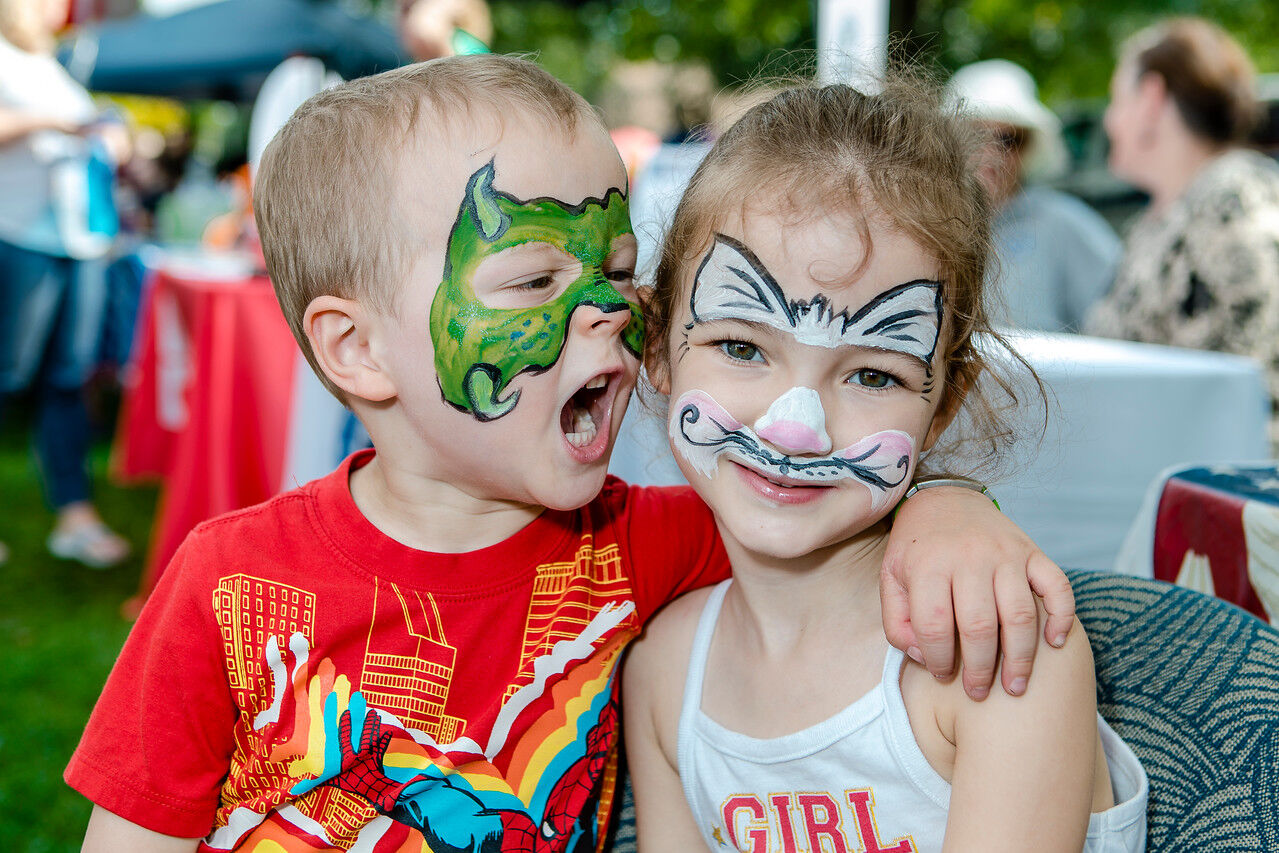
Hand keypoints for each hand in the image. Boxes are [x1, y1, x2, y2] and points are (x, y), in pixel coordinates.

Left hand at [881, 485, 1074, 699]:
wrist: (944, 499)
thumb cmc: (916, 549)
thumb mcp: (891, 579)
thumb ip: (897, 621)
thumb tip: (924, 658)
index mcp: (928, 565)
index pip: (934, 624)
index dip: (938, 659)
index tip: (942, 675)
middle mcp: (969, 557)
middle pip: (979, 626)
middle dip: (980, 669)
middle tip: (979, 693)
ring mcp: (1005, 553)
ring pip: (1020, 614)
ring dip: (1021, 657)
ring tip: (1015, 686)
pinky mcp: (1032, 551)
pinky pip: (1057, 586)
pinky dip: (1062, 616)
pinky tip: (1056, 643)